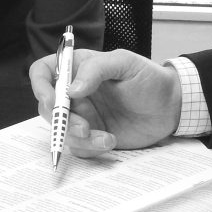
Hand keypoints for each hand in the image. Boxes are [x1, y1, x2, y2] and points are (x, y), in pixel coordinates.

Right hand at [30, 49, 181, 156]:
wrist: (171, 107)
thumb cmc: (150, 78)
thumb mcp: (126, 63)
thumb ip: (97, 69)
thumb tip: (71, 89)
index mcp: (79, 68)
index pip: (44, 71)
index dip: (40, 85)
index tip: (51, 100)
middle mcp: (76, 92)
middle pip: (47, 106)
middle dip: (60, 120)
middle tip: (83, 127)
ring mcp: (83, 115)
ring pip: (61, 131)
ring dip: (77, 138)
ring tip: (104, 137)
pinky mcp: (92, 136)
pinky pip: (78, 147)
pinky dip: (91, 148)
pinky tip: (110, 141)